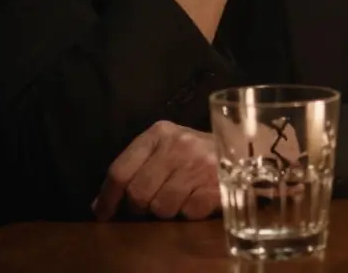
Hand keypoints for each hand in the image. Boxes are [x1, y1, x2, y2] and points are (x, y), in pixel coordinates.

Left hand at [93, 121, 219, 221]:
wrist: (247, 150)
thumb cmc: (198, 152)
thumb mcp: (166, 148)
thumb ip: (135, 169)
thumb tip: (100, 205)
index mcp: (160, 133)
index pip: (120, 170)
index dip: (108, 197)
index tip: (103, 212)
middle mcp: (179, 145)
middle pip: (138, 193)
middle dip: (140, 206)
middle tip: (152, 203)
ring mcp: (199, 165)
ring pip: (161, 207)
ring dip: (167, 210)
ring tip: (180, 196)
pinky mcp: (216, 186)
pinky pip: (187, 213)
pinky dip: (190, 212)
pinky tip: (198, 197)